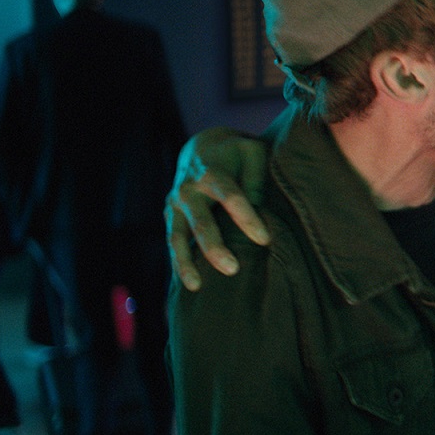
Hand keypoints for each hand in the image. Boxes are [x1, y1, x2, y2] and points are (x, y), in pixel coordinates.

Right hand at [165, 127, 269, 290]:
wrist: (202, 148)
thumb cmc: (237, 154)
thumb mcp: (252, 153)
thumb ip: (257, 178)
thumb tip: (261, 209)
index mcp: (212, 172)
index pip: (231, 197)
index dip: (247, 218)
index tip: (264, 239)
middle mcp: (189, 189)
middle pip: (201, 222)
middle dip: (214, 247)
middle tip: (232, 269)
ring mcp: (175, 204)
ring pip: (177, 237)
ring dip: (186, 262)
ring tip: (196, 286)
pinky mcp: (170, 215)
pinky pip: (173, 242)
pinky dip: (177, 263)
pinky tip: (187, 285)